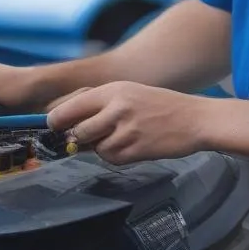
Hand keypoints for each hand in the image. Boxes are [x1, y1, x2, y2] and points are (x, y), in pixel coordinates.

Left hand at [47, 82, 206, 164]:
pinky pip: (111, 158)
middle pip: (78, 131)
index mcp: (113, 91)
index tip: (54, 126)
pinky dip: (115, 156)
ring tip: (120, 137)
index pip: (70, 108)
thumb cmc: (161, 105)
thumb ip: (101, 103)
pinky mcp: (135, 151)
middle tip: (87, 137)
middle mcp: (116, 109)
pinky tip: (132, 145)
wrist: (194, 119)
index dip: (56, 121)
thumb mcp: (129, 92)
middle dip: (79, 138)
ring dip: (100, 147)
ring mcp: (125, 131)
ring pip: (94, 147)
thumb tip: (71, 119)